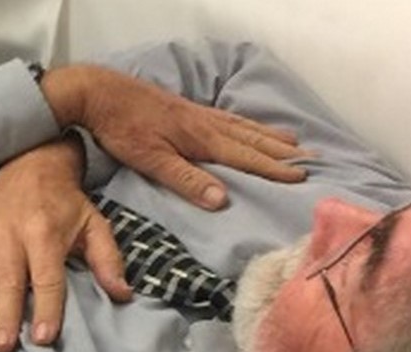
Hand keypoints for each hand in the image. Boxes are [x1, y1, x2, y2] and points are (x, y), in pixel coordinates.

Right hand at [0, 140, 130, 351]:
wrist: (31, 165)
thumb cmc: (66, 203)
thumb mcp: (95, 224)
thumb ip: (107, 260)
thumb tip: (124, 294)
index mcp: (45, 233)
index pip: (47, 278)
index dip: (46, 309)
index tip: (44, 338)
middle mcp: (11, 235)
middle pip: (8, 281)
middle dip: (4, 316)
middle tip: (3, 346)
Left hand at [41, 65, 309, 209]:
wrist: (99, 92)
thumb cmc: (123, 129)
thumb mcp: (151, 159)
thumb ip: (187, 179)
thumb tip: (223, 200)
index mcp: (203, 139)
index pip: (247, 157)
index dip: (275, 168)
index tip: (301, 176)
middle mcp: (208, 124)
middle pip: (254, 139)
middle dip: (283, 152)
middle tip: (311, 159)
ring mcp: (201, 114)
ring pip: (246, 126)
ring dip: (271, 136)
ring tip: (294, 141)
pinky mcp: (190, 109)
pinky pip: (231, 117)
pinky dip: (250, 124)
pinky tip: (252, 126)